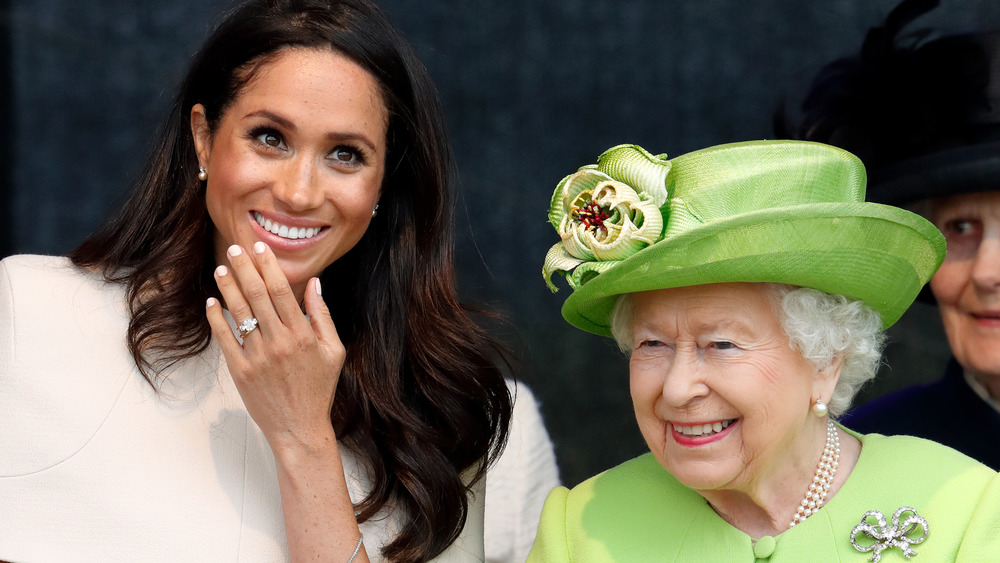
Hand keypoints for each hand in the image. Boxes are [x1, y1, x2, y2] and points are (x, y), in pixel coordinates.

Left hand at [206, 241, 344, 453]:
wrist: (299, 428)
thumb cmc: (319, 388)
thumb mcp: (333, 351)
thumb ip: (323, 316)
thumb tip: (314, 283)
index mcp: (303, 336)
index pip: (282, 291)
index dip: (269, 267)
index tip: (259, 248)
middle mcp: (279, 343)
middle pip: (258, 297)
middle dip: (244, 270)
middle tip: (234, 248)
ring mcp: (258, 358)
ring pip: (240, 315)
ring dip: (228, 289)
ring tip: (220, 269)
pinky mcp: (241, 372)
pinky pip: (226, 340)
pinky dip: (217, 319)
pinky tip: (212, 303)